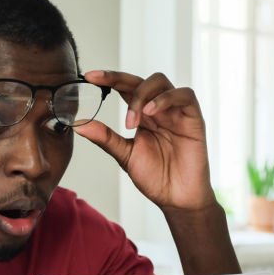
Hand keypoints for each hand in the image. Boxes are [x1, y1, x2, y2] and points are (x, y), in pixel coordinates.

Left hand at [75, 70, 214, 212]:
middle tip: (101, 85)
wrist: (176, 198)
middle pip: (141, 79)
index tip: (89, 76)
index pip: (125, 88)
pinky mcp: (194, 117)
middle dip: (119, 79)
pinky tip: (151, 112)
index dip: (108, 79)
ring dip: (141, 95)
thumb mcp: (125, 155)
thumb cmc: (155, 177)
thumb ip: (105, 137)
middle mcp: (159, 109)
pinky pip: (184, 95)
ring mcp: (177, 111)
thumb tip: (79, 124)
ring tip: (132, 121)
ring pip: (160, 82)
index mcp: (142, 115)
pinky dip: (165, 99)